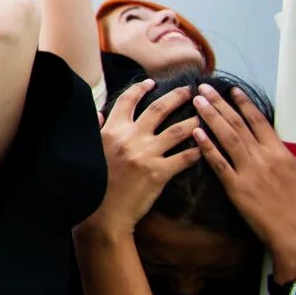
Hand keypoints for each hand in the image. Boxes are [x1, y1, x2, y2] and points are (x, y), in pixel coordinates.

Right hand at [86, 78, 200, 232]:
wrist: (102, 212)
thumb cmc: (92, 182)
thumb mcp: (88, 149)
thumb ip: (95, 128)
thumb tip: (98, 112)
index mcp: (112, 130)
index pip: (127, 101)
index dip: (140, 89)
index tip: (151, 82)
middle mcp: (130, 137)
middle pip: (158, 109)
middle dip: (177, 96)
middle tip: (191, 90)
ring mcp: (146, 154)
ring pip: (177, 131)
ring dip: (194, 121)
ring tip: (206, 115)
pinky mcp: (159, 172)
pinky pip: (184, 158)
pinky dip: (197, 152)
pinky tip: (207, 147)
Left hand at [193, 83, 295, 269]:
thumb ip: (285, 159)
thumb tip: (277, 148)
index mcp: (282, 153)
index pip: (260, 122)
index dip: (244, 104)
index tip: (232, 90)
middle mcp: (264, 158)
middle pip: (238, 124)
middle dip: (220, 104)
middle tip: (203, 87)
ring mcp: (250, 172)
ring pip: (227, 137)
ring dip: (210, 117)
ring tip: (197, 101)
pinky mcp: (237, 189)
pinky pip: (219, 164)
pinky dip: (206, 147)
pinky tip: (195, 133)